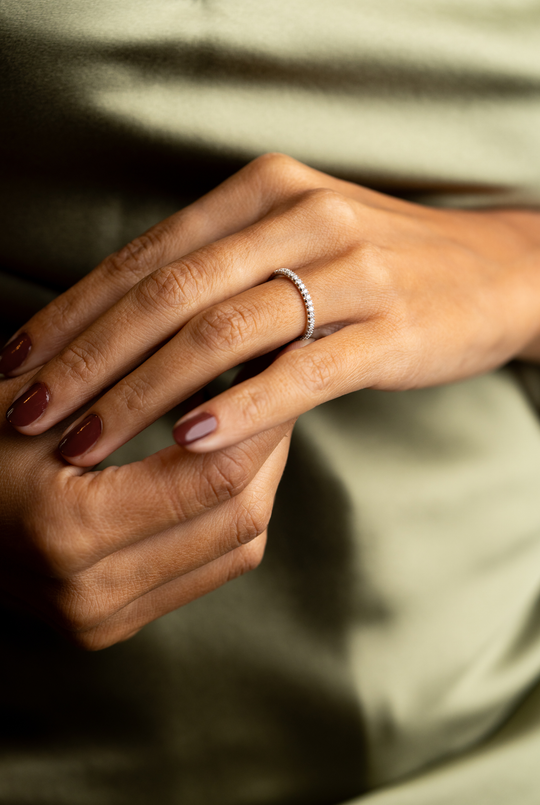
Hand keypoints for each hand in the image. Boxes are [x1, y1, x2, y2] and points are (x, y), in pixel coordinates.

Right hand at [0, 372, 291, 649]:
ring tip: (259, 419)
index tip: (283, 366)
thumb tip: (227, 333)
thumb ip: (126, 374)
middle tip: (281, 386)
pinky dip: (232, 513)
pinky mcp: (112, 624)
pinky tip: (227, 463)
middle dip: (274, 446)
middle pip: (240, 516)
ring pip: (236, 547)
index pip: (213, 475)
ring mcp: (104, 619)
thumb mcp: (32, 396)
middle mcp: (92, 594)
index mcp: (69, 532)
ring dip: (262, 479)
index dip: (261, 416)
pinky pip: (208, 569)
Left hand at [3, 152, 539, 466]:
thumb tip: (128, 335)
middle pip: (168, 294)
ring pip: (222, 334)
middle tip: (28, 412)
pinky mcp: (391, 327)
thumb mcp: (293, 246)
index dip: (73, 312)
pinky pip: (301, 371)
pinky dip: (239, 407)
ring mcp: (349, 270)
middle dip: (87, 360)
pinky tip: (185, 440)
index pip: (145, 257)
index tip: (16, 362)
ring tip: (86, 444)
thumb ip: (219, 276)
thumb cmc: (378, 267)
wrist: (495, 272)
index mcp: (262, 193)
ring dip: (141, 394)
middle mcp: (298, 217)